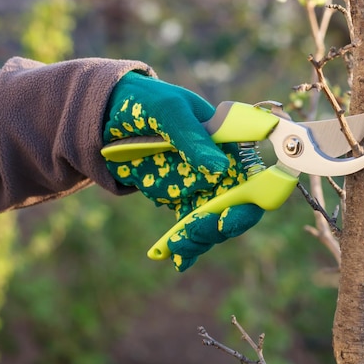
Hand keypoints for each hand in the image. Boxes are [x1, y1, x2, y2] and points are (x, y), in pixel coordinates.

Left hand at [103, 71, 263, 270]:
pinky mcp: (181, 200)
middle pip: (238, 206)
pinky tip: (177, 260)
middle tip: (197, 231)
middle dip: (222, 225)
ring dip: (201, 239)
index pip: (255, 175)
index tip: (230, 214)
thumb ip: (192, 138)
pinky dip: (185, 247)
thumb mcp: (168, 111)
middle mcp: (222, 167)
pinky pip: (189, 227)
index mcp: (229, 142)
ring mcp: (202, 186)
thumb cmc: (146, 102)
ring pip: (214, 222)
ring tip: (176, 246)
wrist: (108, 114)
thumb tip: (219, 168)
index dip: (253, 199)